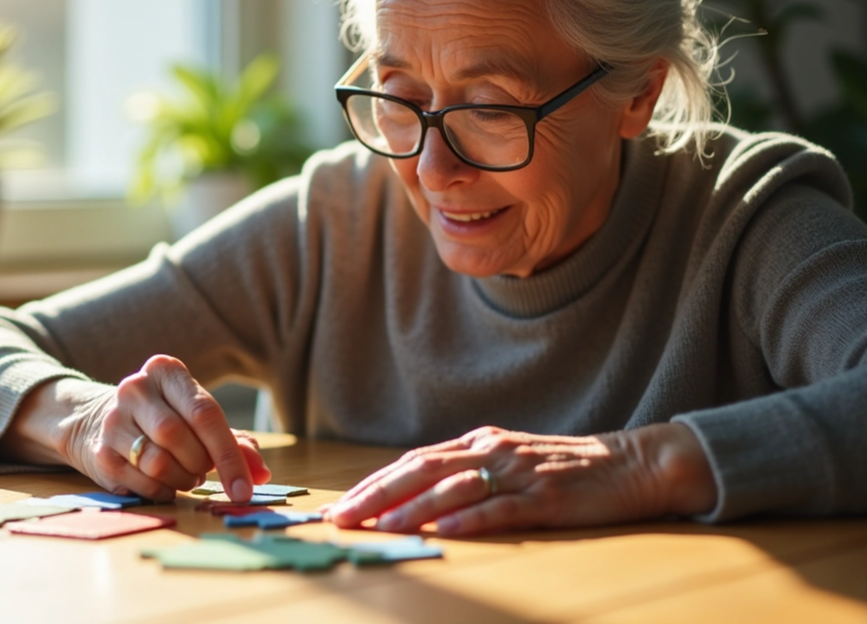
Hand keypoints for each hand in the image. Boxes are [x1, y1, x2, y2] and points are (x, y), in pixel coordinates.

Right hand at [60, 355, 270, 501]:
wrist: (98, 420)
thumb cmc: (164, 418)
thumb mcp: (197, 419)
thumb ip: (234, 442)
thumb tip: (261, 473)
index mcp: (165, 371)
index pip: (205, 413)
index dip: (229, 455)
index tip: (245, 489)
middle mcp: (135, 388)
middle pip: (180, 438)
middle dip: (200, 464)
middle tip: (202, 470)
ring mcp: (113, 419)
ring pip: (159, 462)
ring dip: (181, 479)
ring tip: (183, 474)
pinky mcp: (100, 452)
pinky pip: (142, 482)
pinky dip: (162, 491)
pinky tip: (162, 482)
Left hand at [323, 423, 716, 535]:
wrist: (633, 464)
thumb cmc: (567, 468)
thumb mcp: (510, 462)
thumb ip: (470, 474)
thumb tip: (419, 497)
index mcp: (479, 443)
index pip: (414, 462)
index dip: (375, 483)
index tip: (341, 505)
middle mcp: (491, 451)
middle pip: (421, 471)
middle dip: (377, 495)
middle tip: (343, 517)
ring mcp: (518, 473)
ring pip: (452, 489)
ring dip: (411, 509)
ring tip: (379, 527)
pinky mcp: (545, 498)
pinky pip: (499, 508)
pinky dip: (468, 519)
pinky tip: (443, 531)